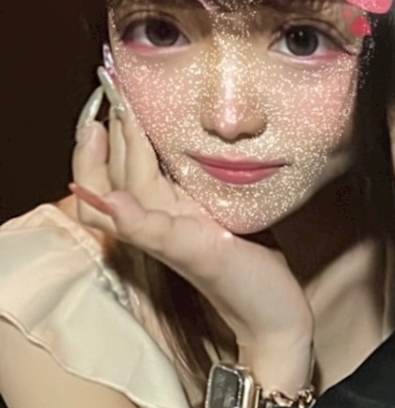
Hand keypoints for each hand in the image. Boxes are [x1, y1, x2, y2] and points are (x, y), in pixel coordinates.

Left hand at [72, 93, 313, 389]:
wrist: (278, 320)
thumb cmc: (243, 291)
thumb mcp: (198, 256)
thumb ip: (151, 230)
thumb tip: (104, 198)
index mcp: (157, 222)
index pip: (123, 170)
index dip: (112, 136)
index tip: (113, 95)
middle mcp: (166, 218)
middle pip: (129, 168)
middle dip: (120, 129)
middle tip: (122, 86)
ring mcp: (188, 219)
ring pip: (151, 173)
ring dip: (141, 140)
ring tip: (145, 107)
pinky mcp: (213, 219)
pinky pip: (182, 181)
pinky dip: (175, 158)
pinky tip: (190, 142)